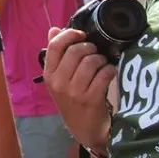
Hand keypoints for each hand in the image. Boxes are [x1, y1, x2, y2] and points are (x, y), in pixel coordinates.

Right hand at [42, 27, 116, 151]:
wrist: (83, 128)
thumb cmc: (71, 99)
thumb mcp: (58, 78)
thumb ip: (56, 53)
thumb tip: (54, 29)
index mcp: (48, 75)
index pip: (55, 46)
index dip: (70, 35)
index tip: (81, 34)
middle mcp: (59, 82)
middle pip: (75, 51)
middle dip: (89, 47)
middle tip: (95, 52)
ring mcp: (75, 91)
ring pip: (91, 61)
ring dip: (101, 59)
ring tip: (102, 64)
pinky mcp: (92, 98)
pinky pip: (104, 74)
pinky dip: (110, 70)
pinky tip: (109, 72)